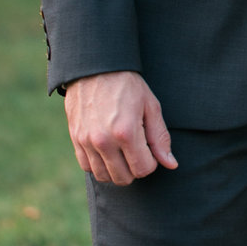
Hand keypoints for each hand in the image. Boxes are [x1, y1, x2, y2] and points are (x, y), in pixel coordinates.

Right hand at [64, 70, 177, 185]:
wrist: (95, 68)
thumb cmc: (127, 85)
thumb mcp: (150, 106)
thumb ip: (160, 138)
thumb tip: (170, 164)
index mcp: (126, 132)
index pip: (143, 170)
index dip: (151, 162)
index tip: (150, 149)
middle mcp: (104, 141)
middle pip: (123, 178)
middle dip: (135, 168)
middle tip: (137, 150)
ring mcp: (87, 142)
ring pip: (104, 176)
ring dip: (117, 169)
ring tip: (122, 151)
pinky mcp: (75, 140)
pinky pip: (87, 167)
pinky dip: (99, 164)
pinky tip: (107, 150)